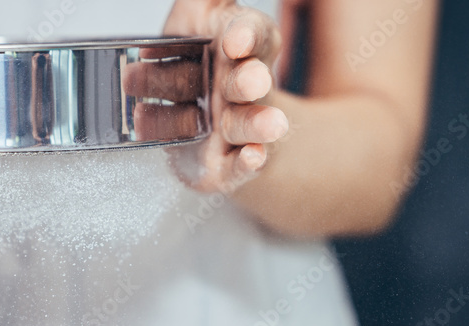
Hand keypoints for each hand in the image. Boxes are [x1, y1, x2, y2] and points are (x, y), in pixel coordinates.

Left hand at [162, 0, 288, 192]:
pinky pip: (239, 166)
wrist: (194, 125)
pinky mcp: (226, 164)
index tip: (236, 39)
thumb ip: (207, 4)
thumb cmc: (194, 67)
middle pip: (250, 81)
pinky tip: (255, 158)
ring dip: (259, 123)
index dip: (247, 35)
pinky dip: (249, 163)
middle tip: (252, 80)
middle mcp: (241, 87)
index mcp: (238, 49)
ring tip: (274, 125)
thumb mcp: (193, 21)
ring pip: (250, 123)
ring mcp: (235, 126)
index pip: (252, 35)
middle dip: (250, 80)